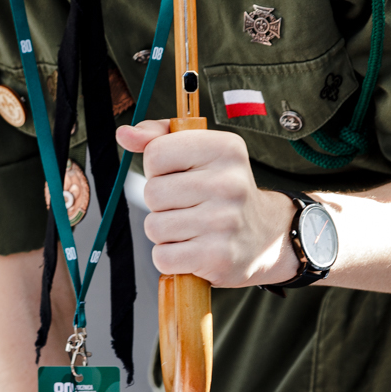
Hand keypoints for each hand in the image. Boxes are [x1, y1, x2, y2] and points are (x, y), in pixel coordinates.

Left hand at [116, 121, 296, 287]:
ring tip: (192, 228)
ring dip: (165, 232)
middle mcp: (229, 183)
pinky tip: (193, 249)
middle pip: (152, 192)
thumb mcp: (200, 153)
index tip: (180, 175)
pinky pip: (163, 257)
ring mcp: (225, 222)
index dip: (158, 168)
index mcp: (225, 149)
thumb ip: (158, 138)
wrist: (266, 236)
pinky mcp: (218, 257)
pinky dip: (171, 257)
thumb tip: (124, 134)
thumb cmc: (222, 190)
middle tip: (189, 206)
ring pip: (154, 226)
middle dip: (160, 203)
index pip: (156, 153)